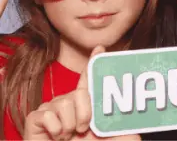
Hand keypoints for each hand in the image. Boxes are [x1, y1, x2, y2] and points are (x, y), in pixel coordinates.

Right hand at [23, 47, 139, 140]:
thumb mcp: (113, 137)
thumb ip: (121, 124)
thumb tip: (138, 113)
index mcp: (85, 105)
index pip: (89, 80)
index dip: (94, 63)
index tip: (100, 48)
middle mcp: (67, 103)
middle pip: (80, 93)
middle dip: (85, 115)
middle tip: (83, 131)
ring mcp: (50, 109)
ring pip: (64, 104)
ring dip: (70, 126)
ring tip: (68, 136)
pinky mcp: (35, 118)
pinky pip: (48, 115)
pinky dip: (55, 131)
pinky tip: (56, 137)